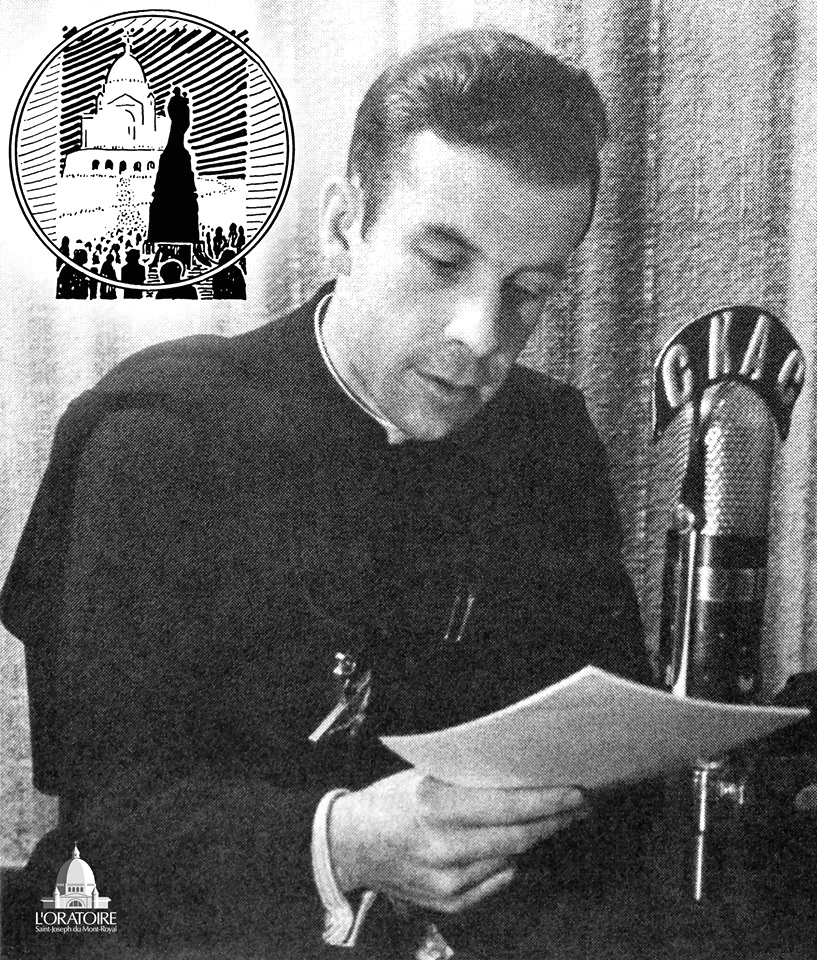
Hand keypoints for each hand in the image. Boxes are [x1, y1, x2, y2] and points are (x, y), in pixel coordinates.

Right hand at [328, 769, 586, 913]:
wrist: (351, 845)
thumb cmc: (391, 800)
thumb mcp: (424, 777)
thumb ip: (468, 781)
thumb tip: (521, 777)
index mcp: (434, 805)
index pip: (506, 806)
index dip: (546, 800)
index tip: (576, 791)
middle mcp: (442, 846)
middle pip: (516, 836)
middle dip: (553, 819)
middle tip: (579, 804)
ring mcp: (446, 880)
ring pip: (510, 858)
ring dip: (538, 837)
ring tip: (558, 819)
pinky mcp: (448, 902)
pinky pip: (496, 879)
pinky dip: (511, 859)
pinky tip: (522, 843)